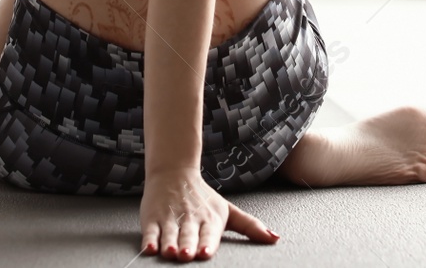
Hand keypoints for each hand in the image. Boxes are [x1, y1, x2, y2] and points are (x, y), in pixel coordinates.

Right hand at [140, 167, 277, 260]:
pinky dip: (149, 240)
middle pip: (188, 235)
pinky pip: (150, 231)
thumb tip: (275, 238)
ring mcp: (170, 219)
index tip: (206, 252)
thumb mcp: (228, 210)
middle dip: (187, 245)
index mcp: (210, 218)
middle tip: (186, 254)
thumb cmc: (203, 197)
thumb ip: (250, 226)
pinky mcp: (152, 219)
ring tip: (169, 253)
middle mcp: (190, 219)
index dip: (207, 242)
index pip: (209, 232)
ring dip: (169, 244)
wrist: (173, 172)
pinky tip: (149, 248)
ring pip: (169, 234)